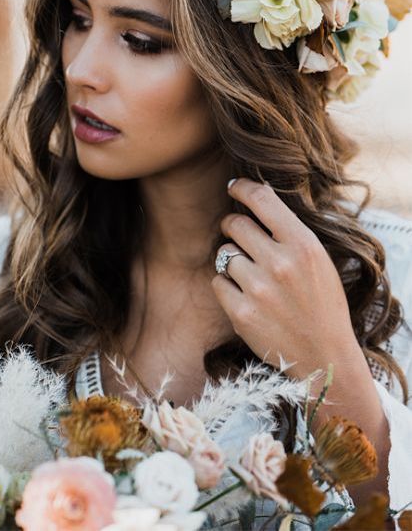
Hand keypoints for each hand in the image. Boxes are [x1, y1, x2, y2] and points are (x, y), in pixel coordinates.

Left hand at [211, 177, 360, 378]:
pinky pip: (218, 282)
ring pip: (224, 254)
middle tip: (241, 236)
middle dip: (234, 227)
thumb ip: (289, 232)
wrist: (325, 357)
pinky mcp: (241, 313)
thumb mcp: (318, 260)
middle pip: (235, 224)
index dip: (242, 188)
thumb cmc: (322, 303)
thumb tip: (256, 199)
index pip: (262, 200)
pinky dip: (227, 286)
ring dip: (232, 260)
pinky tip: (245, 296)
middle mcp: (280, 264)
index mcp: (303, 245)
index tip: (233, 187)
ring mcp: (259, 289)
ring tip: (252, 275)